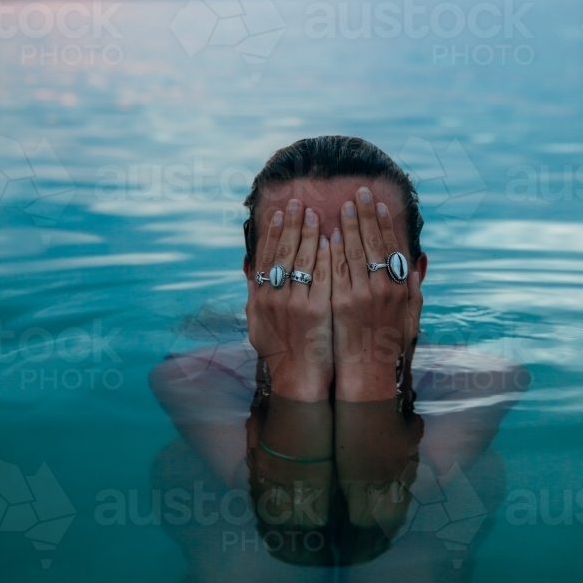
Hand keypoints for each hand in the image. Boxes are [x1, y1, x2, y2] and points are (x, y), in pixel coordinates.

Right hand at [246, 198, 332, 400]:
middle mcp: (275, 297)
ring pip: (303, 258)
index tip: (281, 212)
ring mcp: (296, 302)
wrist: (299, 379)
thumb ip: (254, 296)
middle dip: (292, 224)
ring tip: (317, 212)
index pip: (268, 256)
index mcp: (262, 298)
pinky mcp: (317, 310)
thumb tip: (250, 273)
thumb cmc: (280, 354)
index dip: (274, 232)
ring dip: (310, 233)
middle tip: (300, 202)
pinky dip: (326, 255)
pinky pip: (322, 275)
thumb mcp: (257, 324)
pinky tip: (332, 238)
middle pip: (284, 251)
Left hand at [330, 187, 422, 400]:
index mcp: (398, 288)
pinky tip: (329, 233)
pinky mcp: (340, 303)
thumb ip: (413, 292)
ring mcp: (360, 295)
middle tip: (359, 192)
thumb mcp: (410, 319)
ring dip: (348, 226)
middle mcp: (381, 288)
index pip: (390, 247)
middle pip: (372, 243)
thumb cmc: (388, 346)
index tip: (379, 204)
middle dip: (365, 215)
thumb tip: (415, 267)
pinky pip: (335, 270)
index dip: (384, 223)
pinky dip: (333, 250)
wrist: (367, 371)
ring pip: (353, 252)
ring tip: (343, 205)